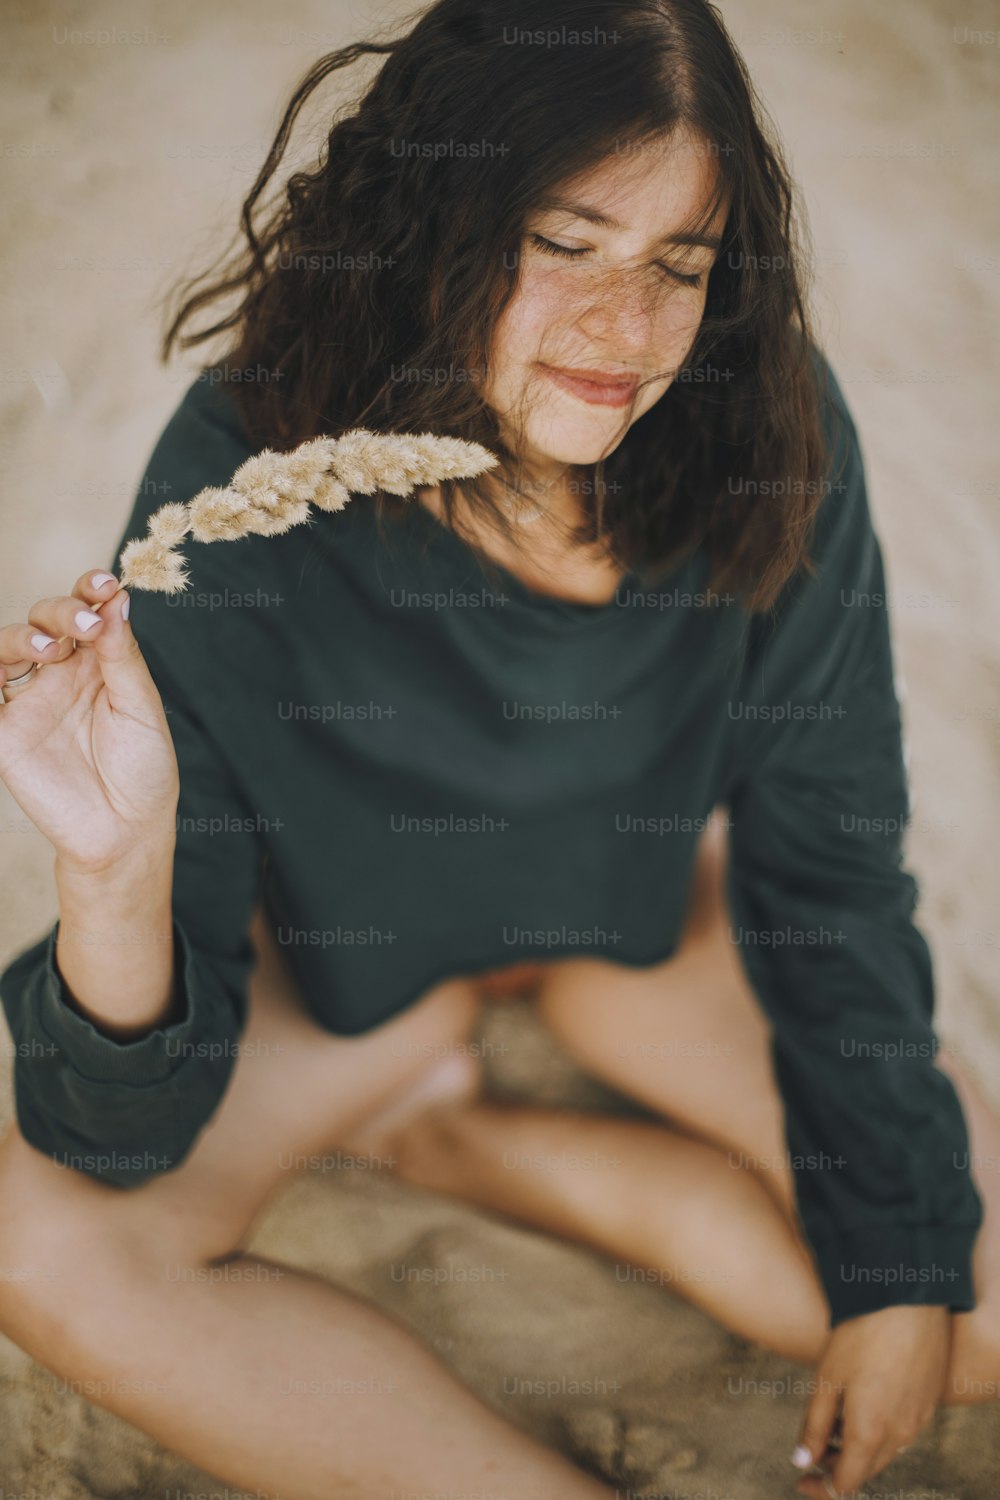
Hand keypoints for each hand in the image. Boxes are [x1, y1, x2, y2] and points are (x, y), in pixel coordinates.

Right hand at [0, 568, 178, 873]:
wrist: (126, 829)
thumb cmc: (144, 768)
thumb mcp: (141, 708)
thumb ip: (122, 657)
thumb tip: (116, 600)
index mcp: (99, 662)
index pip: (86, 611)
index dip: (89, 590)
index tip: (105, 584)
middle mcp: (60, 673)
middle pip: (45, 621)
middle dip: (62, 612)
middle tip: (86, 625)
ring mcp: (29, 699)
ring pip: (7, 645)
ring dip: (23, 636)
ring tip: (50, 648)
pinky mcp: (4, 730)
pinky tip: (2, 664)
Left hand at [792, 1304, 949, 1496]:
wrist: (907, 1299)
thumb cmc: (861, 1334)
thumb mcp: (826, 1379)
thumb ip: (814, 1425)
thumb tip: (802, 1461)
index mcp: (870, 1432)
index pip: (847, 1482)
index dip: (822, 1488)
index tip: (801, 1481)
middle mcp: (900, 1434)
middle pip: (867, 1469)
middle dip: (838, 1468)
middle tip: (814, 1453)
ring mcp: (919, 1419)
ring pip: (886, 1451)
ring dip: (860, 1449)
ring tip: (834, 1427)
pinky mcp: (930, 1401)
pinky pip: (903, 1431)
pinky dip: (880, 1431)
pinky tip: (863, 1407)